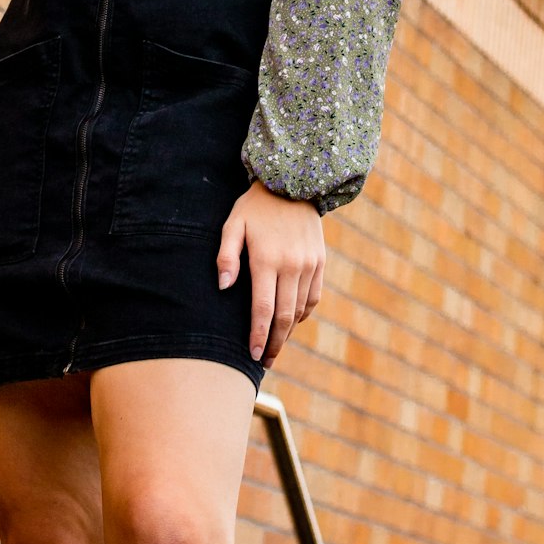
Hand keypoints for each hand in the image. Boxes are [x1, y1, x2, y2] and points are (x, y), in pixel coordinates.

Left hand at [217, 181, 324, 369]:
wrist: (294, 183)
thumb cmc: (255, 206)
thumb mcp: (234, 224)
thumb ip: (226, 256)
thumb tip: (223, 287)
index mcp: (267, 259)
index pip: (263, 310)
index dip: (259, 336)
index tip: (254, 356)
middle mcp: (292, 265)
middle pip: (284, 317)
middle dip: (275, 343)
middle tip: (266, 360)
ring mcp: (309, 265)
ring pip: (300, 310)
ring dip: (288, 331)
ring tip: (276, 344)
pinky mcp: (320, 262)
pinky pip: (314, 297)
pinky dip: (303, 313)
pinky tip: (291, 320)